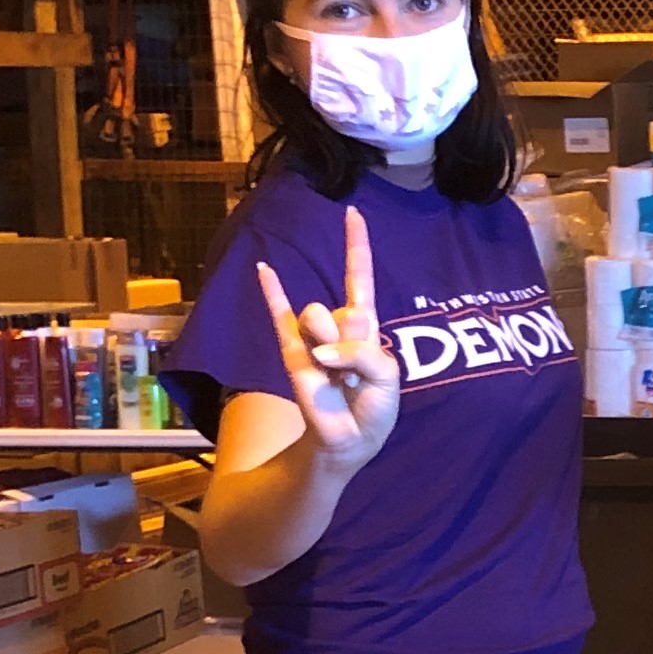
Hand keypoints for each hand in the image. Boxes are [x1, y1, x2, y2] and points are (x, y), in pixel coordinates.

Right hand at [255, 203, 399, 469]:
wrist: (350, 440)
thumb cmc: (375, 407)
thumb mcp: (388, 376)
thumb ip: (363, 353)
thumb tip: (322, 352)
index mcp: (365, 326)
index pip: (360, 278)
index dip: (357, 247)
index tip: (353, 213)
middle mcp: (338, 325)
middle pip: (344, 307)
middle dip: (355, 340)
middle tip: (357, 374)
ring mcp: (313, 338)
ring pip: (318, 316)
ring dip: (331, 347)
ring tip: (336, 377)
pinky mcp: (293, 355)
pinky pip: (280, 318)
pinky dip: (272, 293)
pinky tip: (264, 269)